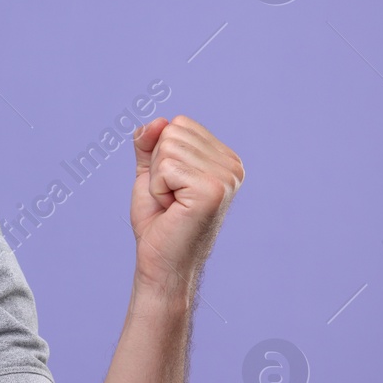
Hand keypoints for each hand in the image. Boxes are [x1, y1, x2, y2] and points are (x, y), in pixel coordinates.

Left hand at [129, 115, 244, 296]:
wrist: (161, 262)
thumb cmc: (159, 221)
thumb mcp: (151, 173)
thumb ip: (150, 144)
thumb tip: (157, 121)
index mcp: (224, 158)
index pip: (179, 124)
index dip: (160, 154)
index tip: (171, 186)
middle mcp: (232, 165)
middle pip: (172, 132)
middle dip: (157, 166)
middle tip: (170, 197)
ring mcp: (226, 177)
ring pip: (166, 148)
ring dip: (157, 179)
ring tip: (172, 203)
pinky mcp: (212, 189)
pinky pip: (165, 166)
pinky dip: (158, 188)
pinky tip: (173, 208)